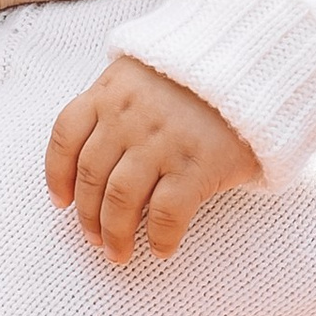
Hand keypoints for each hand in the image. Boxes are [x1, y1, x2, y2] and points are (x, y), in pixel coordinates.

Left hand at [47, 54, 258, 261]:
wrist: (258, 63)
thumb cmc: (204, 76)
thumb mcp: (148, 73)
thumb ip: (121, 103)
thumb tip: (100, 155)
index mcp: (112, 90)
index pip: (66, 136)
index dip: (57, 175)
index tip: (61, 201)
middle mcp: (130, 116)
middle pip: (91, 176)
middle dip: (88, 215)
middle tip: (94, 238)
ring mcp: (162, 141)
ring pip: (120, 200)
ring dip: (115, 233)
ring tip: (119, 252)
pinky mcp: (198, 164)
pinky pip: (166, 213)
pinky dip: (160, 238)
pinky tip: (162, 249)